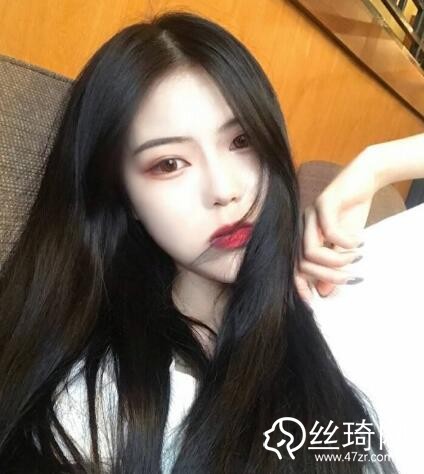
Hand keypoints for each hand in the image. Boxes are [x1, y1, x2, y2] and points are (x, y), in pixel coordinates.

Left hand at [295, 149, 377, 299]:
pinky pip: (329, 231)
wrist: (362, 180)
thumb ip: (331, 266)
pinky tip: (358, 242)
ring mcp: (308, 215)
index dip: (298, 285)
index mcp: (302, 238)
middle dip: (328, 276)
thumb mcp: (341, 246)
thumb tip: (324, 292)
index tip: (312, 301)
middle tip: (351, 277)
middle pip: (302, 263)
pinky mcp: (323, 203)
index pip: (292, 266)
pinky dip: (345, 242)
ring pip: (311, 251)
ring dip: (337, 260)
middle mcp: (300, 228)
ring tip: (355, 257)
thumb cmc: (350, 213)